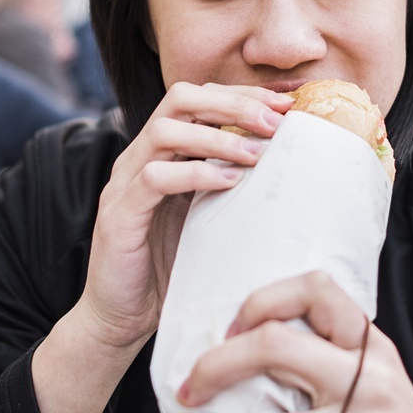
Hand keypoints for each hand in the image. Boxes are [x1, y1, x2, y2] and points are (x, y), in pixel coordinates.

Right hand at [34, 82, 293, 412]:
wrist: (121, 319)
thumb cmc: (170, 268)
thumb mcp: (209, 218)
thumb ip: (235, 188)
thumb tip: (294, 169)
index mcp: (161, 152)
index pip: (199, 98)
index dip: (241, 94)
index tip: (287, 102)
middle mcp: (139, 158)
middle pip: (181, 99)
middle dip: (233, 103)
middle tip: (275, 121)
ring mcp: (123, 183)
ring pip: (164, 130)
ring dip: (217, 136)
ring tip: (257, 153)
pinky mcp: (118, 215)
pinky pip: (153, 178)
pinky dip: (195, 173)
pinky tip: (229, 183)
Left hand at [178, 272, 412, 412]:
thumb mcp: (374, 391)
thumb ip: (327, 366)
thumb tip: (241, 355)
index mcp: (371, 348)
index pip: (316, 288)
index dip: (262, 300)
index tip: (233, 330)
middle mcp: (370, 378)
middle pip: (271, 344)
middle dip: (213, 367)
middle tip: (191, 392)